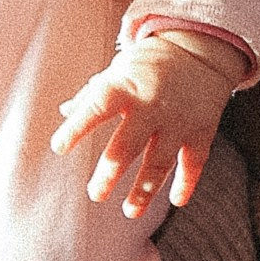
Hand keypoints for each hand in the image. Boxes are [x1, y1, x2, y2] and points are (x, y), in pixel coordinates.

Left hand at [50, 29, 241, 217]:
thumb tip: (64, 111)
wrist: (199, 49)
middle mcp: (150, 106)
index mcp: (124, 88)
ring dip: (144, 190)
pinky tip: (176, 200)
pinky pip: (193, 162)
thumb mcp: (118, 71)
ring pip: (159, 162)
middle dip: (110, 173)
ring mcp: (177, 121)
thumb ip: (93, 94)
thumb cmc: (149, 63)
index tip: (58, 147)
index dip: (77, 128)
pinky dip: (186, 183)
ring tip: (130, 212)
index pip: (96, 108)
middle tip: (95, 195)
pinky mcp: (201, 130)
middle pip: (126, 146)